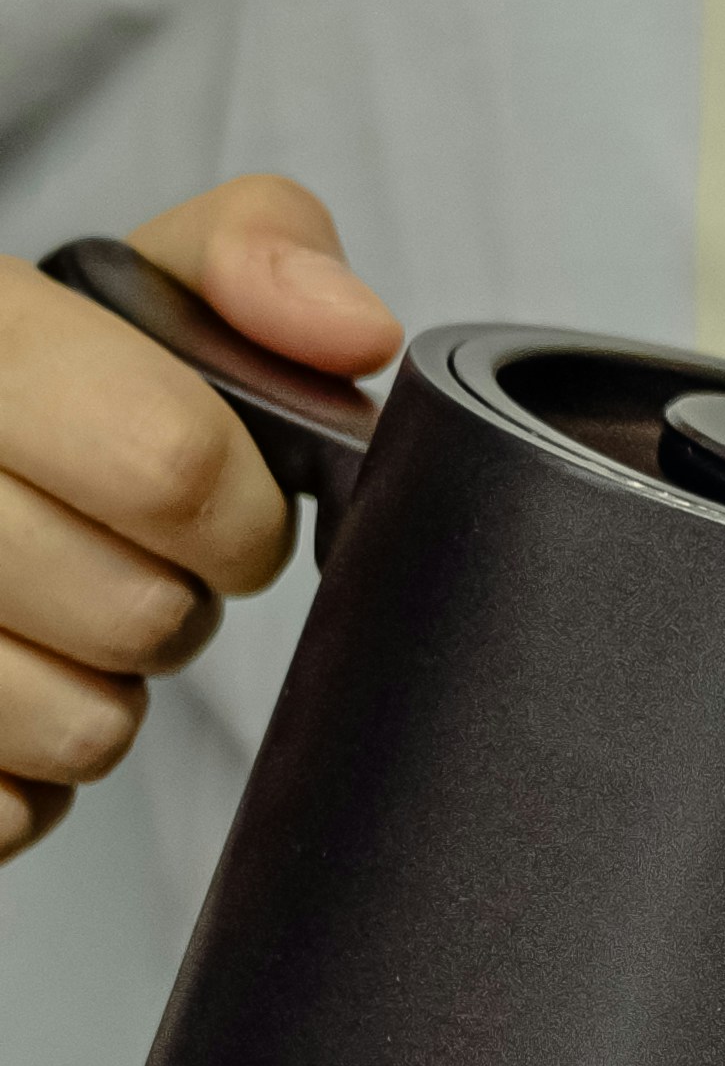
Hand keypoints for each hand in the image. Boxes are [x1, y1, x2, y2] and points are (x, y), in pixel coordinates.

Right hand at [0, 175, 397, 859]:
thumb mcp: (131, 281)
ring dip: (105, 691)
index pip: (170, 464)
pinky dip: (30, 767)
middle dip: (177, 598)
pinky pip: (10, 807)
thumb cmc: (32, 383)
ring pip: (80, 729)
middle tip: (138, 558)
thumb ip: (258, 258)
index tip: (224, 501)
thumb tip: (350, 330)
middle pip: (139, 612)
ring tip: (61, 614)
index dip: (239, 506)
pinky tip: (8, 673)